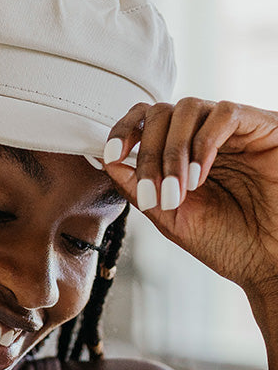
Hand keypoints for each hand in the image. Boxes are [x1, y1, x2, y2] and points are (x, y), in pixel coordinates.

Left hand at [102, 98, 277, 302]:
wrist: (268, 262)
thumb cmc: (227, 242)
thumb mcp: (169, 216)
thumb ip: (138, 188)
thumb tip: (107, 161)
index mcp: (182, 152)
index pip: (146, 119)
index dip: (124, 130)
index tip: (111, 154)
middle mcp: (205, 135)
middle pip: (161, 112)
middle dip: (148, 152)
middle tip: (157, 191)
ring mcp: (233, 130)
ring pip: (188, 108)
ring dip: (172, 150)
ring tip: (179, 190)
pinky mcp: (262, 128)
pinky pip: (224, 114)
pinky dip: (203, 144)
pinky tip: (200, 177)